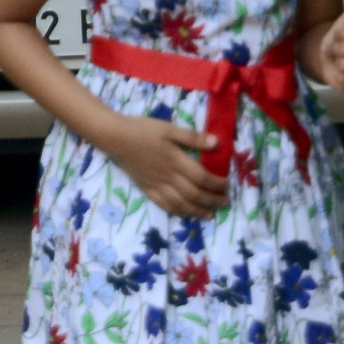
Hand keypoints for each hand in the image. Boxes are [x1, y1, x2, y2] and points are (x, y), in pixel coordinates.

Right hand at [108, 115, 228, 217]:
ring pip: (180, 204)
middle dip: (212, 200)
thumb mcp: (169, 128)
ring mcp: (156, 185)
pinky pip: (164, 205)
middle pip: (194, 194)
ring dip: (197, 211)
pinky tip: (185, 214)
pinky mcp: (146, 189)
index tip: (227, 185)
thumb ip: (192, 137)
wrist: (115, 137)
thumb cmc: (143, 129)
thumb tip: (216, 143)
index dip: (217, 184)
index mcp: (176, 160)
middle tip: (225, 202)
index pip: (202, 177)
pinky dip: (177, 211)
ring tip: (210, 215)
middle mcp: (168, 176)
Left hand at [317, 3, 343, 94]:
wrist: (332, 61)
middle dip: (336, 49)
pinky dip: (338, 77)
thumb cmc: (339, 41)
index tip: (338, 35)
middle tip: (336, 50)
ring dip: (337, 63)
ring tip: (339, 61)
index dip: (342, 33)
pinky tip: (341, 73)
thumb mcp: (342, 24)